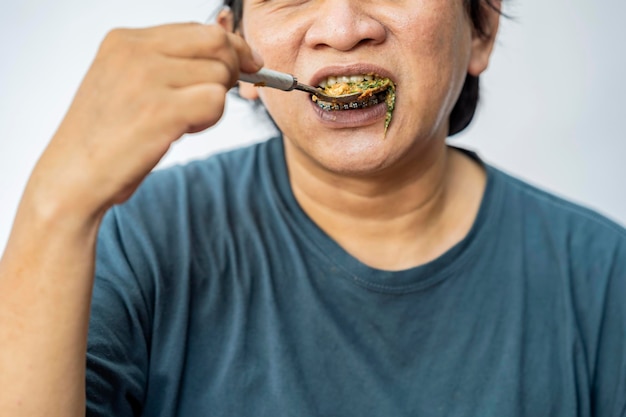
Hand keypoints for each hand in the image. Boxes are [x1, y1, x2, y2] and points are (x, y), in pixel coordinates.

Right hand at [27, 22, 262, 221]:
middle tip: (222, 94)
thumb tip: (226, 56)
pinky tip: (184, 130)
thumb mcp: (129, 84)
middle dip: (233, 69)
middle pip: (217, 43)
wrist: (72, 177)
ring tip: (183, 121)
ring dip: (215, 102)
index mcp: (125, 40)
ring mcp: (147, 78)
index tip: (247, 63)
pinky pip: (217, 101)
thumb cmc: (106, 137)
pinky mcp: (161, 109)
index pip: (198, 29)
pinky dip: (211, 119)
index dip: (229, 47)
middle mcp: (135, 51)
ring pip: (220, 74)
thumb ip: (168, 64)